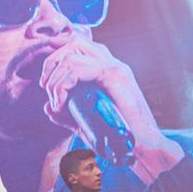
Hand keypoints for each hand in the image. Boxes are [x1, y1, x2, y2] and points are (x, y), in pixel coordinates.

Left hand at [39, 34, 183, 182]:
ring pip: (72, 56)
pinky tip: (61, 103)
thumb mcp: (86, 122)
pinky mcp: (115, 77)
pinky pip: (78, 69)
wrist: (146, 147)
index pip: (78, 46)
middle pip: (74, 44)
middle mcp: (113, 63)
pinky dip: (63, 85)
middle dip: (52, 63)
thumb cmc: (119, 136)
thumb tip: (47, 107)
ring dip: (56, 78)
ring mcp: (116, 67)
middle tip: (47, 88)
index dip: (56, 59)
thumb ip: (67, 113)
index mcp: (109, 68)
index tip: (46, 84)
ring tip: (57, 101)